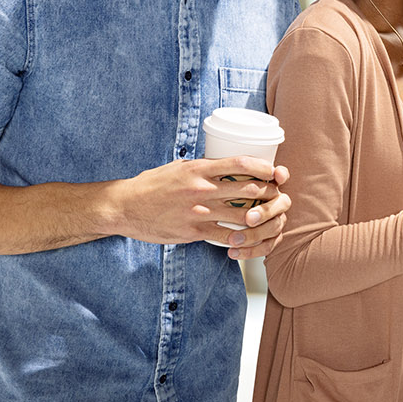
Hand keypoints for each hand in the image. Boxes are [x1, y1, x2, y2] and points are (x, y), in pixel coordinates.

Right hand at [115, 156, 291, 259]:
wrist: (125, 207)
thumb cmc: (151, 185)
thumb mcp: (177, 167)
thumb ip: (200, 167)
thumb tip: (222, 165)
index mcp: (198, 168)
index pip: (240, 164)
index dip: (263, 167)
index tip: (273, 171)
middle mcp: (202, 189)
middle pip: (248, 189)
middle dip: (269, 193)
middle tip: (277, 195)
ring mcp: (199, 211)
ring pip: (242, 215)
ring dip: (260, 217)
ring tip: (267, 217)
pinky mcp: (194, 232)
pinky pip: (226, 237)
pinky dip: (241, 238)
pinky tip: (246, 238)